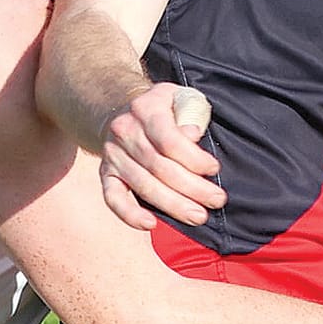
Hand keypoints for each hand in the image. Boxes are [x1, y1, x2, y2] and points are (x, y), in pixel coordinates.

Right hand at [98, 82, 225, 230]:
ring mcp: (113, 154)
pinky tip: (150, 225)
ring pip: (143, 185)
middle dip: (192, 188)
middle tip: (216, 200)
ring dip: (173, 205)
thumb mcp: (180, 98)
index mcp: (146, 108)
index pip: (169, 139)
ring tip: (198, 216)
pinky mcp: (106, 173)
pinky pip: (113, 198)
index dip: (194, 158)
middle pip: (159, 166)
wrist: (122, 109)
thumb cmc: (163, 108)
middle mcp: (124, 131)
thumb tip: (193, 134)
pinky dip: (130, 214)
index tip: (214, 169)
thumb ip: (190, 113)